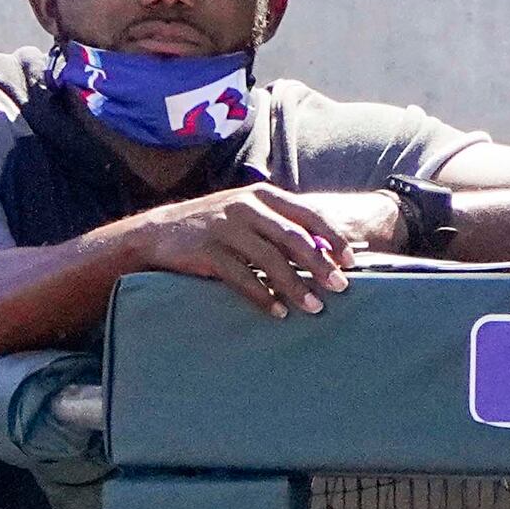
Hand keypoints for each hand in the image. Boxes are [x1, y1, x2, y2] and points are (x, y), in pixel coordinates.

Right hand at [119, 181, 355, 317]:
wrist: (158, 232)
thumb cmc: (214, 226)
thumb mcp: (247, 214)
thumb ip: (280, 226)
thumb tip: (324, 252)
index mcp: (262, 195)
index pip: (307, 214)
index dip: (332, 238)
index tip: (351, 260)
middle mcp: (246, 207)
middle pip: (293, 238)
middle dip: (320, 265)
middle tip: (340, 287)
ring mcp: (225, 228)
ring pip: (270, 260)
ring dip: (295, 286)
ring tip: (314, 307)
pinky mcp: (207, 251)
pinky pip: (242, 278)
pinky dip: (263, 297)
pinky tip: (278, 312)